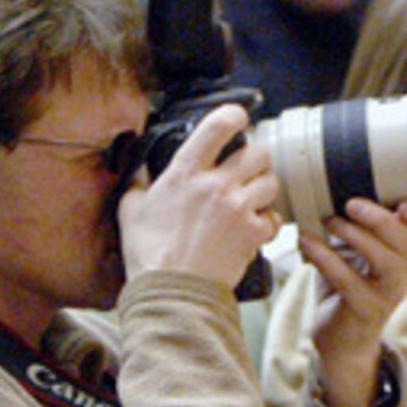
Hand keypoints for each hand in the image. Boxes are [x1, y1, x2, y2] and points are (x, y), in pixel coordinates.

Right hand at [118, 104, 280, 290]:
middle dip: (255, 160)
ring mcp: (238, 208)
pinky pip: (275, 219)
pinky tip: (253, 229)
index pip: (217, 126)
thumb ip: (138, 184)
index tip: (237, 118)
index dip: (234, 115)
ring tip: (251, 201)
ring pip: (271, 182)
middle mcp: (215, 184)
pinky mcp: (253, 233)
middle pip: (258, 152)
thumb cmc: (149, 254)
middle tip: (246, 170)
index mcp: (185, 173)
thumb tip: (139, 170)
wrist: (172, 291)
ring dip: (264, 190)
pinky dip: (268, 223)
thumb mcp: (131, 210)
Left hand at [300, 199, 406, 406]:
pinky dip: (325, 258)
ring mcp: (386, 294)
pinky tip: (306, 242)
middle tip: (351, 205)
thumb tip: (327, 184)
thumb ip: (354, 225)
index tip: (401, 202)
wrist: (340, 342)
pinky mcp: (364, 311)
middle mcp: (402, 273)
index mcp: (403, 253)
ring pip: (388, 262)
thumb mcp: (354, 253)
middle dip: (381, 219)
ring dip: (355, 236)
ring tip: (329, 223)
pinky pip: (349, 281)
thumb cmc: (345, 288)